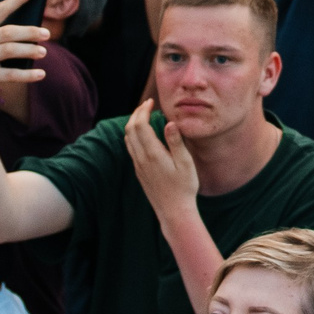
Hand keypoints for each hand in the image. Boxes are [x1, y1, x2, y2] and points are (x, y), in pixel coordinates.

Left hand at [124, 109, 200, 223]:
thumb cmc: (184, 187)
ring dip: (133, 124)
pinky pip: (131, 148)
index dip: (143, 110)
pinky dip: (133, 135)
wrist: (173, 211)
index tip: (151, 101)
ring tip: (144, 116)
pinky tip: (144, 135)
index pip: (140, 125)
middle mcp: (141, 158)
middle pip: (130, 129)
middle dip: (136, 114)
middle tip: (147, 105)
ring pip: (128, 139)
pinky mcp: (139, 172)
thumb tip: (170, 122)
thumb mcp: (185, 163)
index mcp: (152, 154)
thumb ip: (176, 142)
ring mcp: (138, 166)